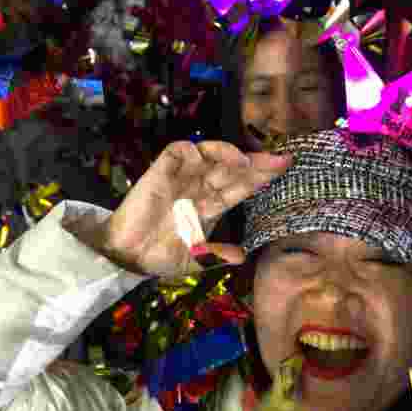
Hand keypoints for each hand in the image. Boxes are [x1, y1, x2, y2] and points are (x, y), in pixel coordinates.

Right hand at [91, 141, 291, 277]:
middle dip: (256, 163)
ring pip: (209, 154)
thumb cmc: (157, 256)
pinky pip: (179, 151)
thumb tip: (242, 257)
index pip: (241, 186)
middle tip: (279, 160)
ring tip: (244, 162)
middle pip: (232, 168)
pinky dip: (194, 151)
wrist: (126, 256)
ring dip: (227, 153)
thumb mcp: (193, 259)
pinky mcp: (160, 171)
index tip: (286, 167)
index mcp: (211, 206)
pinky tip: (205, 160)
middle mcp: (199, 187)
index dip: (262, 176)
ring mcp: (181, 177)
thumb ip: (215, 255)